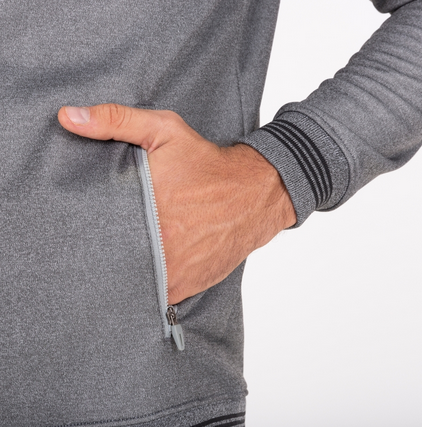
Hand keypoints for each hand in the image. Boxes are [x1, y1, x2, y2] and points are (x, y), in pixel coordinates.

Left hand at [58, 104, 296, 303]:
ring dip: (125, 272)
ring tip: (121, 256)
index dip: (84, 231)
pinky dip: (148, 284)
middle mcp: (160, 247)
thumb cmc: (208, 163)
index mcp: (146, 210)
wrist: (255, 193)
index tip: (78, 227)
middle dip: (104, 252)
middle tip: (96, 243)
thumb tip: (68, 117)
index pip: (95, 231)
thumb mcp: (165, 131)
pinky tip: (146, 267)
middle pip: (112, 259)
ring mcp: (173, 271)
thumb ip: (116, 121)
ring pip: (132, 282)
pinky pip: (155, 293)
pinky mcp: (187, 285)